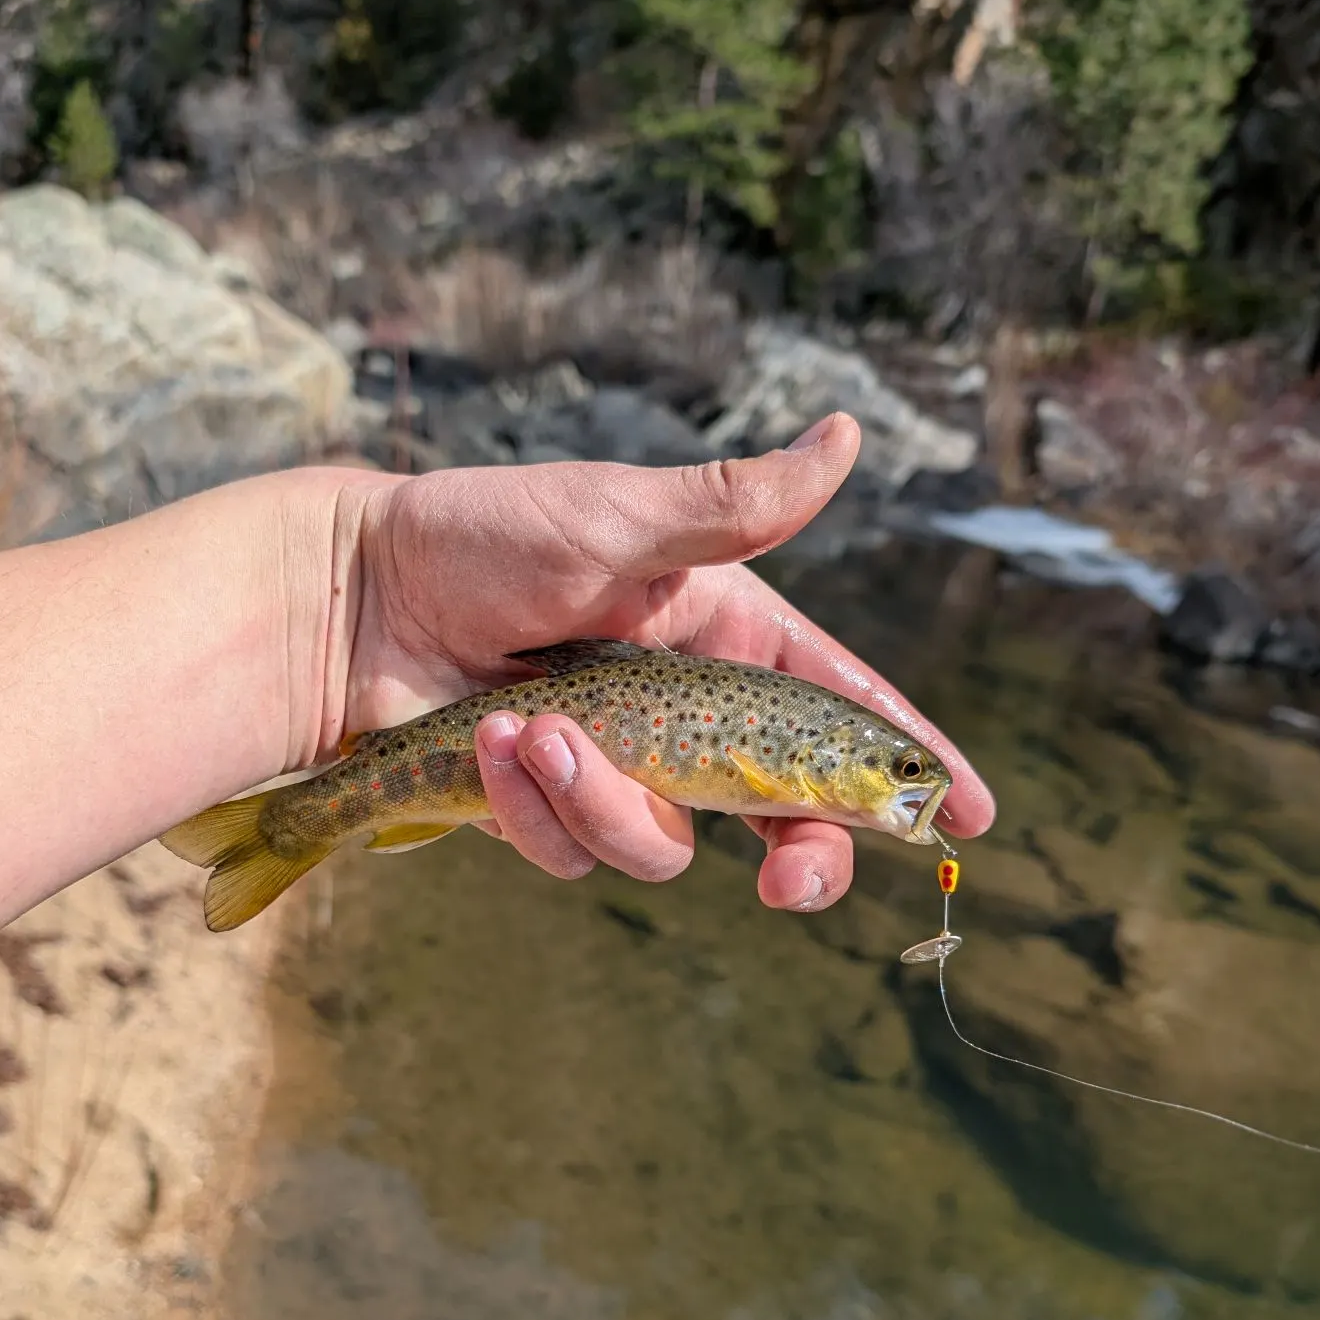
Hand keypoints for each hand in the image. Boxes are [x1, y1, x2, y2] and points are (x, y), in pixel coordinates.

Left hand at [312, 411, 992, 912]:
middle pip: (782, 810)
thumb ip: (733, 506)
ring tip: (533, 730)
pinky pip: (574, 849)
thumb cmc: (480, 537)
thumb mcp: (616, 514)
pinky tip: (490, 744)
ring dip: (607, 801)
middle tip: (792, 884)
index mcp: (720, 631)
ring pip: (665, 843)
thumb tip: (846, 435)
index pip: (837, 701)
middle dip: (802, 856)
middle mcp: (681, 707)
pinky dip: (535, 807)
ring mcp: (616, 764)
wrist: (352, 601)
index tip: (966, 812)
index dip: (904, 760)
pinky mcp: (547, 807)